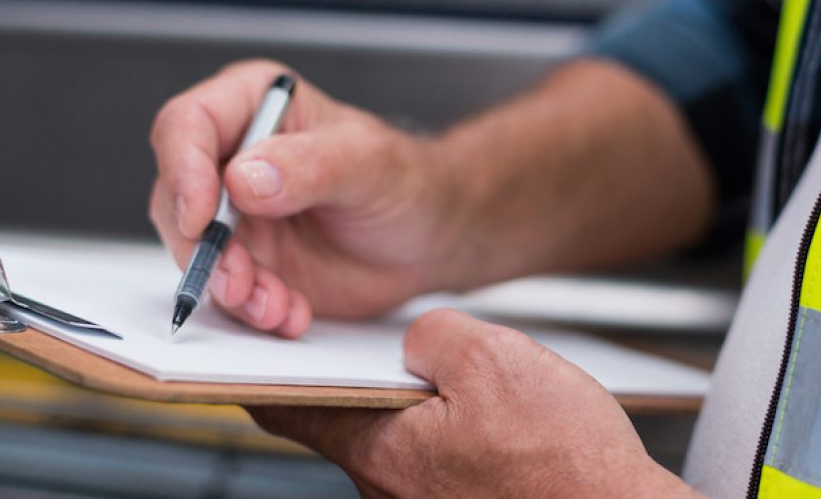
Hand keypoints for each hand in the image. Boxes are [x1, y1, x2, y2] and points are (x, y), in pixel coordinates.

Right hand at [149, 60, 460, 336]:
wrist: (428, 239)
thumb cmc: (405, 181)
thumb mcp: (368, 163)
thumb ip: (309, 166)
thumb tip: (243, 179)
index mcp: (252, 105)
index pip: (187, 124)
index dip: (182, 171)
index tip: (202, 218)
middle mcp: (231, 157)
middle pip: (175, 197)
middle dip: (204, 248)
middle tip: (240, 280)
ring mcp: (234, 214)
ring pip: (195, 252)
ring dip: (229, 287)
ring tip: (276, 305)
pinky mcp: (246, 261)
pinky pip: (226, 290)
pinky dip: (252, 309)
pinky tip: (290, 313)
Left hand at [247, 309, 696, 497]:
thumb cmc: (567, 467)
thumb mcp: (496, 360)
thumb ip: (434, 336)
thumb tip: (419, 339)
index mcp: (381, 448)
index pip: (288, 405)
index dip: (268, 369)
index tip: (253, 344)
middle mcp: (388, 490)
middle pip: (351, 422)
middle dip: (374, 381)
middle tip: (411, 353)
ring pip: (401, 444)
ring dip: (425, 411)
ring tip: (483, 394)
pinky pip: (438, 468)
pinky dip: (456, 440)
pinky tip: (502, 428)